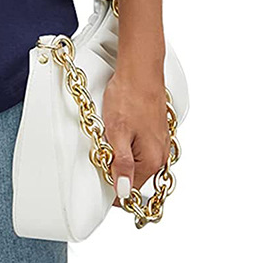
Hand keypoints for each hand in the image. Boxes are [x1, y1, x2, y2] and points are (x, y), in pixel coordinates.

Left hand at [102, 68, 169, 205]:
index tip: (101, 176)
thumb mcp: (117, 133)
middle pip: (135, 176)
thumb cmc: (129, 96)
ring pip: (138, 161)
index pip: (130, 189)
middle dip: (117, 170)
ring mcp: (161, 142)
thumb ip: (121, 164)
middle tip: (104, 151)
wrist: (140, 70)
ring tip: (112, 137)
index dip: (112, 186)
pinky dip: (130, 144)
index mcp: (152, 160)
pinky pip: (142, 147)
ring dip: (123, 156)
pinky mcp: (158, 131)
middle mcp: (161, 155)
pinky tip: (122, 130)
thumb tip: (123, 191)